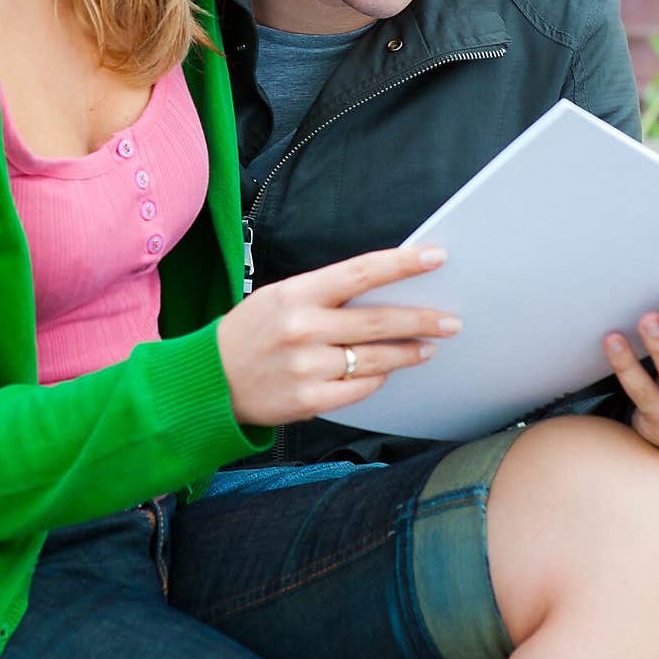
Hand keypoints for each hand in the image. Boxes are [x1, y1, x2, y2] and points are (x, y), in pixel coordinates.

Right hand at [217, 245, 460, 427]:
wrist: (207, 381)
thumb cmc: (250, 334)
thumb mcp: (279, 298)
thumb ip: (326, 295)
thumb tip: (384, 292)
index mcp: (297, 293)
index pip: (362, 272)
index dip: (403, 263)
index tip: (436, 257)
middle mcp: (303, 328)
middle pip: (378, 320)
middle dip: (422, 319)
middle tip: (451, 320)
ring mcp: (306, 367)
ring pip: (376, 358)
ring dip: (408, 353)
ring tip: (427, 348)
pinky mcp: (308, 401)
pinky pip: (359, 389)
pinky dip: (376, 379)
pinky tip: (386, 372)